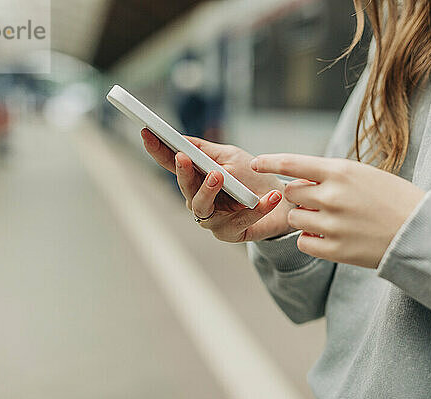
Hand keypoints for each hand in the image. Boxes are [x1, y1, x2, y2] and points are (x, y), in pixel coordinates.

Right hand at [141, 129, 295, 241]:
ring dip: (208, 191)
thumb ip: (205, 150)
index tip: (146, 133)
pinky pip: (239, 221)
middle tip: (183, 158)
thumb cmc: (252, 178)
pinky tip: (268, 197)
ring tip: (219, 176)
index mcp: (196, 179)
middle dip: (183, 173)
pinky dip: (255, 208)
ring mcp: (213, 219)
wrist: (284, 202)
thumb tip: (180, 139)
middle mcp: (199, 200)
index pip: (172, 164)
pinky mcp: (230, 233)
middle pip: (185, 188)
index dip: (157, 150)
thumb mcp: (229, 157)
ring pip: (202, 208)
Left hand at [251, 154, 425, 267]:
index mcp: (341, 172)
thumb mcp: (364, 175)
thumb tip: (297, 181)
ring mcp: (332, 224)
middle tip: (320, 200)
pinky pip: (302, 242)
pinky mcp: (334, 250)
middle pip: (290, 193)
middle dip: (299, 195)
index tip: (254, 163)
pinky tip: (331, 237)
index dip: (269, 161)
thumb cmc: (394, 199)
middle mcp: (332, 196)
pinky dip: (311, 239)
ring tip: (332, 219)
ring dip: (305, 218)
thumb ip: (330, 175)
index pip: (292, 163)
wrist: (421, 233)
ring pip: (294, 218)